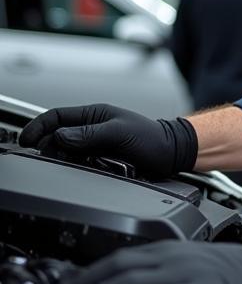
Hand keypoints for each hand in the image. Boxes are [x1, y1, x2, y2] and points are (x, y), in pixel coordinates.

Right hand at [19, 104, 197, 178]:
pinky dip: (76, 167)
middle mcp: (92, 128)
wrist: (173, 154)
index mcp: (95, 114)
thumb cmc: (154, 138)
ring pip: (67, 151)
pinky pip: (80, 163)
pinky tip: (83, 169)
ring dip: (63, 158)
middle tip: (48, 158)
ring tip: (69, 163)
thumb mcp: (120, 133)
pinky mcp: (101, 159)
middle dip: (48, 146)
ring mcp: (96, 144)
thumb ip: (90, 134)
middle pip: (57, 136)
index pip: (56, 116)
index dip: (38, 127)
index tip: (26, 140)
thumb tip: (61, 137)